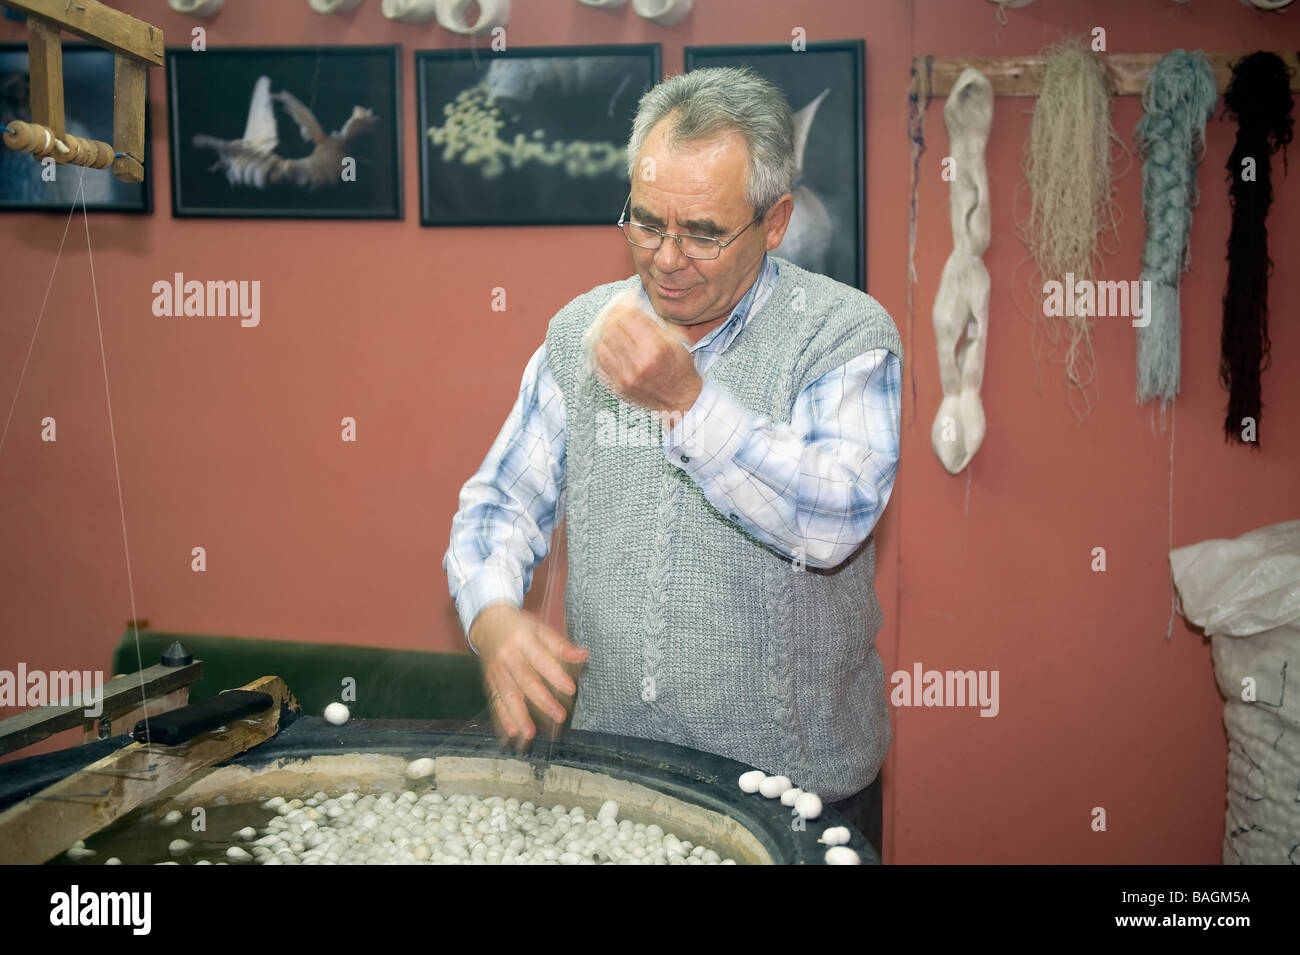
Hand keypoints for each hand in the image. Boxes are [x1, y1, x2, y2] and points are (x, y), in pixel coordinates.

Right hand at [470, 604, 588, 747]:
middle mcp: (508, 658)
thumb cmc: (520, 628)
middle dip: (542, 701)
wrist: (488, 624)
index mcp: (523, 641)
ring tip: (530, 734)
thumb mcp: (540, 629)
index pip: (541, 660)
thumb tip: (584, 655)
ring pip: (508, 696)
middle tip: (559, 716)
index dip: (556, 675)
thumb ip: (561, 646)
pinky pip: (496, 703)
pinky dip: (503, 719)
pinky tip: (511, 733)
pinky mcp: (490, 683)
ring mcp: (497, 672)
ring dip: (519, 717)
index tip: (571, 688)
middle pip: (526, 681)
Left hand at [592, 299, 702, 414]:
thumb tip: (632, 303)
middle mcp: (639, 363)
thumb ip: (652, 321)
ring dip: (602, 331)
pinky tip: (606, 344)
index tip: (625, 301)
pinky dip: (600, 349)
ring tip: (608, 326)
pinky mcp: (618, 387)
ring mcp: (626, 377)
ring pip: (600, 345)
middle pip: (611, 329)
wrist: (681, 400)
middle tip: (614, 312)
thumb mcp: (675, 340)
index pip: (628, 316)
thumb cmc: (680, 368)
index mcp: (656, 348)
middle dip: (610, 315)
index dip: (624, 304)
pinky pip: (600, 363)